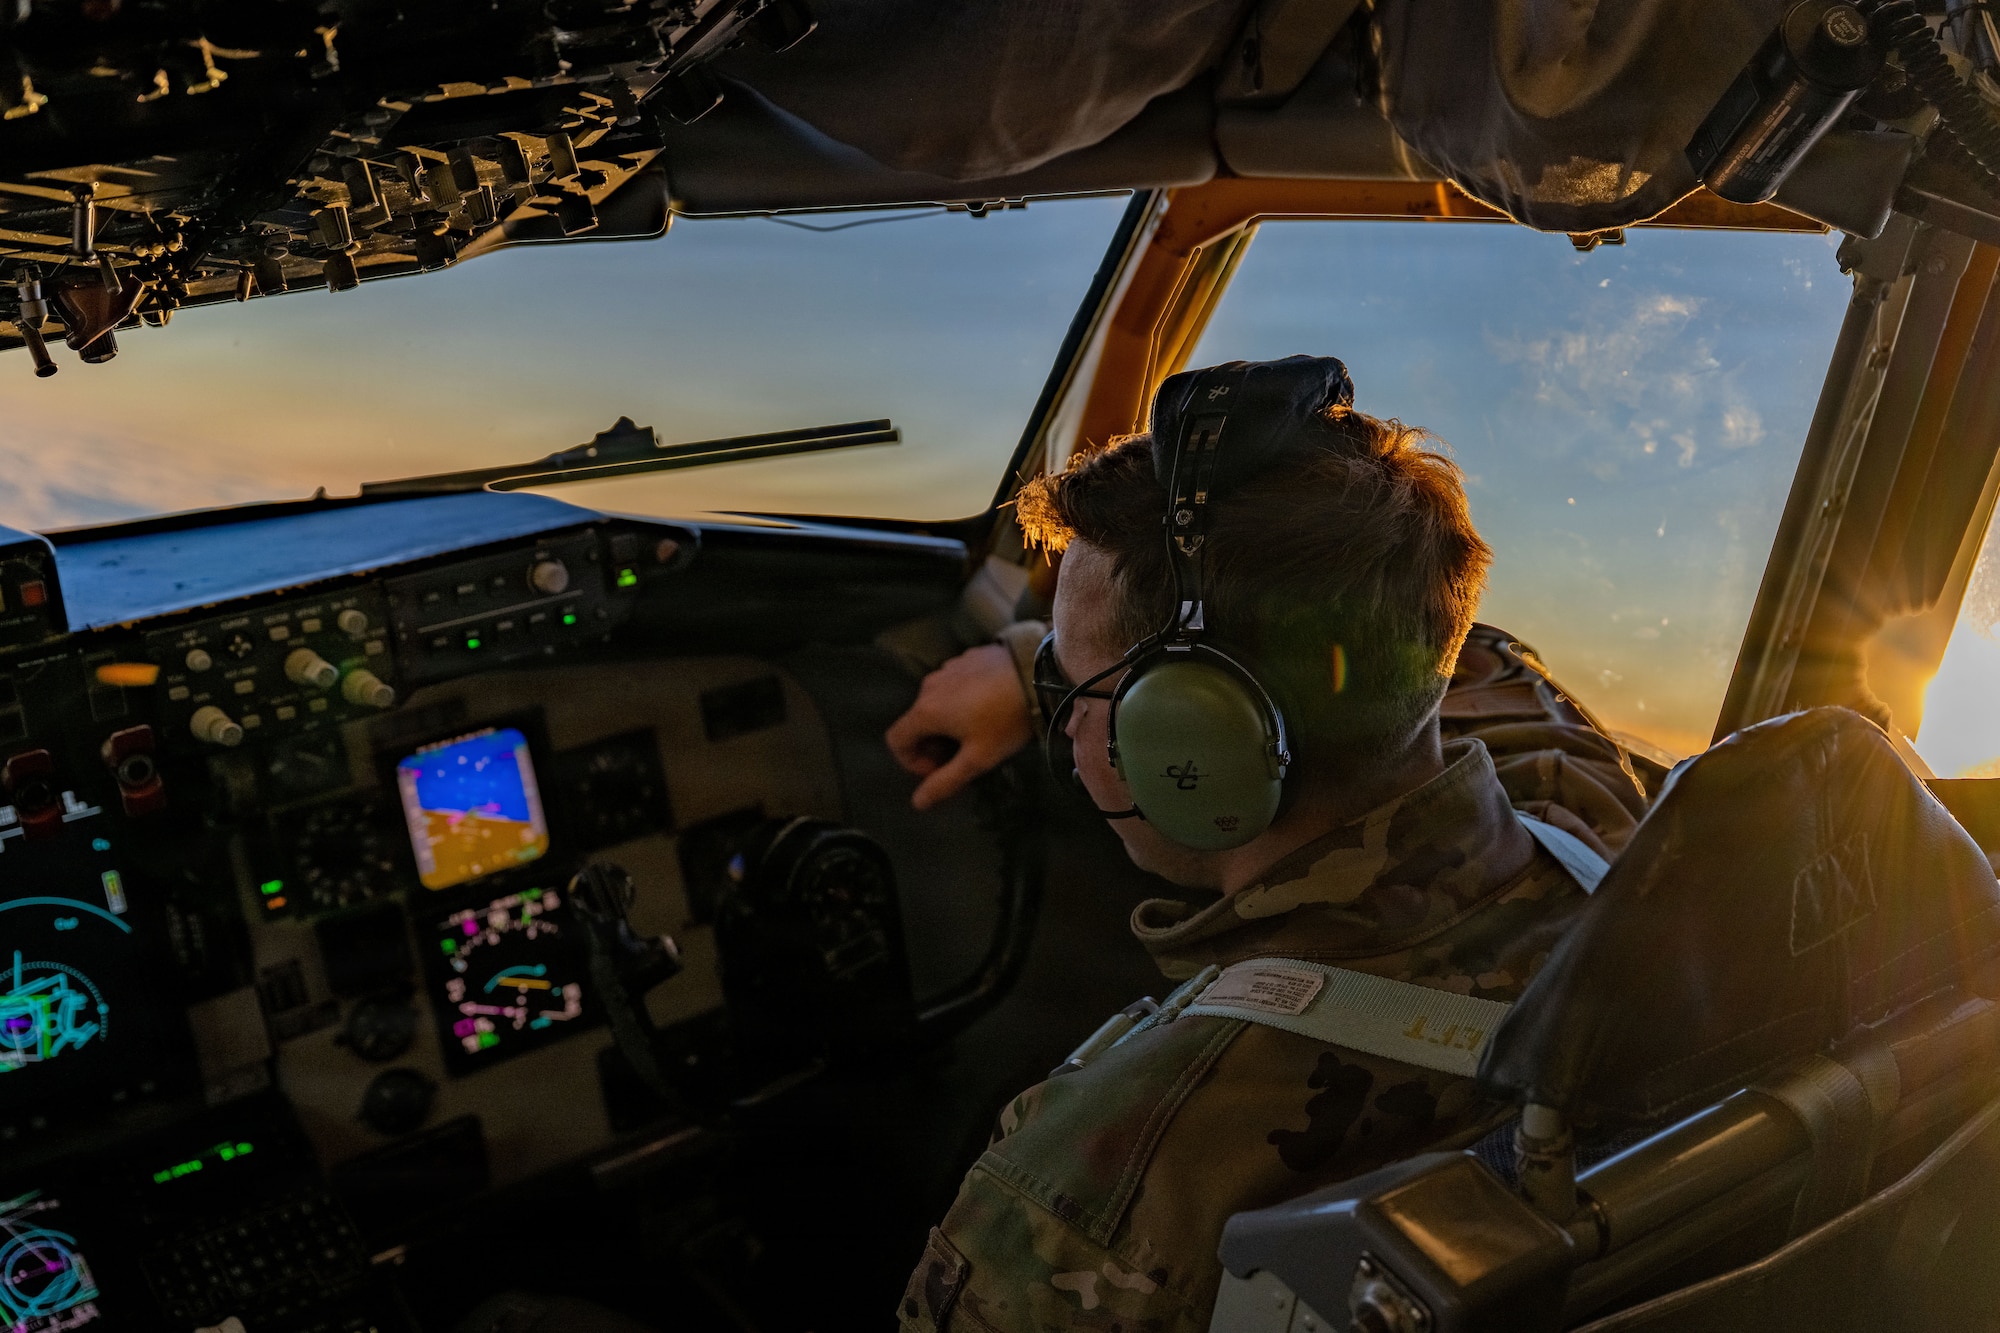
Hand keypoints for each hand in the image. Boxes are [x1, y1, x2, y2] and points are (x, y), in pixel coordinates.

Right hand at [885, 643, 1035, 810]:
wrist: (1038, 677)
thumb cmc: (1005, 722)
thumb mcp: (977, 759)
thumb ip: (945, 782)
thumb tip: (917, 803)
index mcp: (925, 711)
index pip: (896, 740)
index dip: (911, 761)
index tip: (940, 768)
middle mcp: (929, 686)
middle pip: (916, 722)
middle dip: (932, 744)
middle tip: (962, 755)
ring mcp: (948, 667)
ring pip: (935, 702)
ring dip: (946, 722)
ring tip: (978, 731)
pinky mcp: (967, 657)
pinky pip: (952, 685)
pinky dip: (959, 701)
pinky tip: (987, 707)